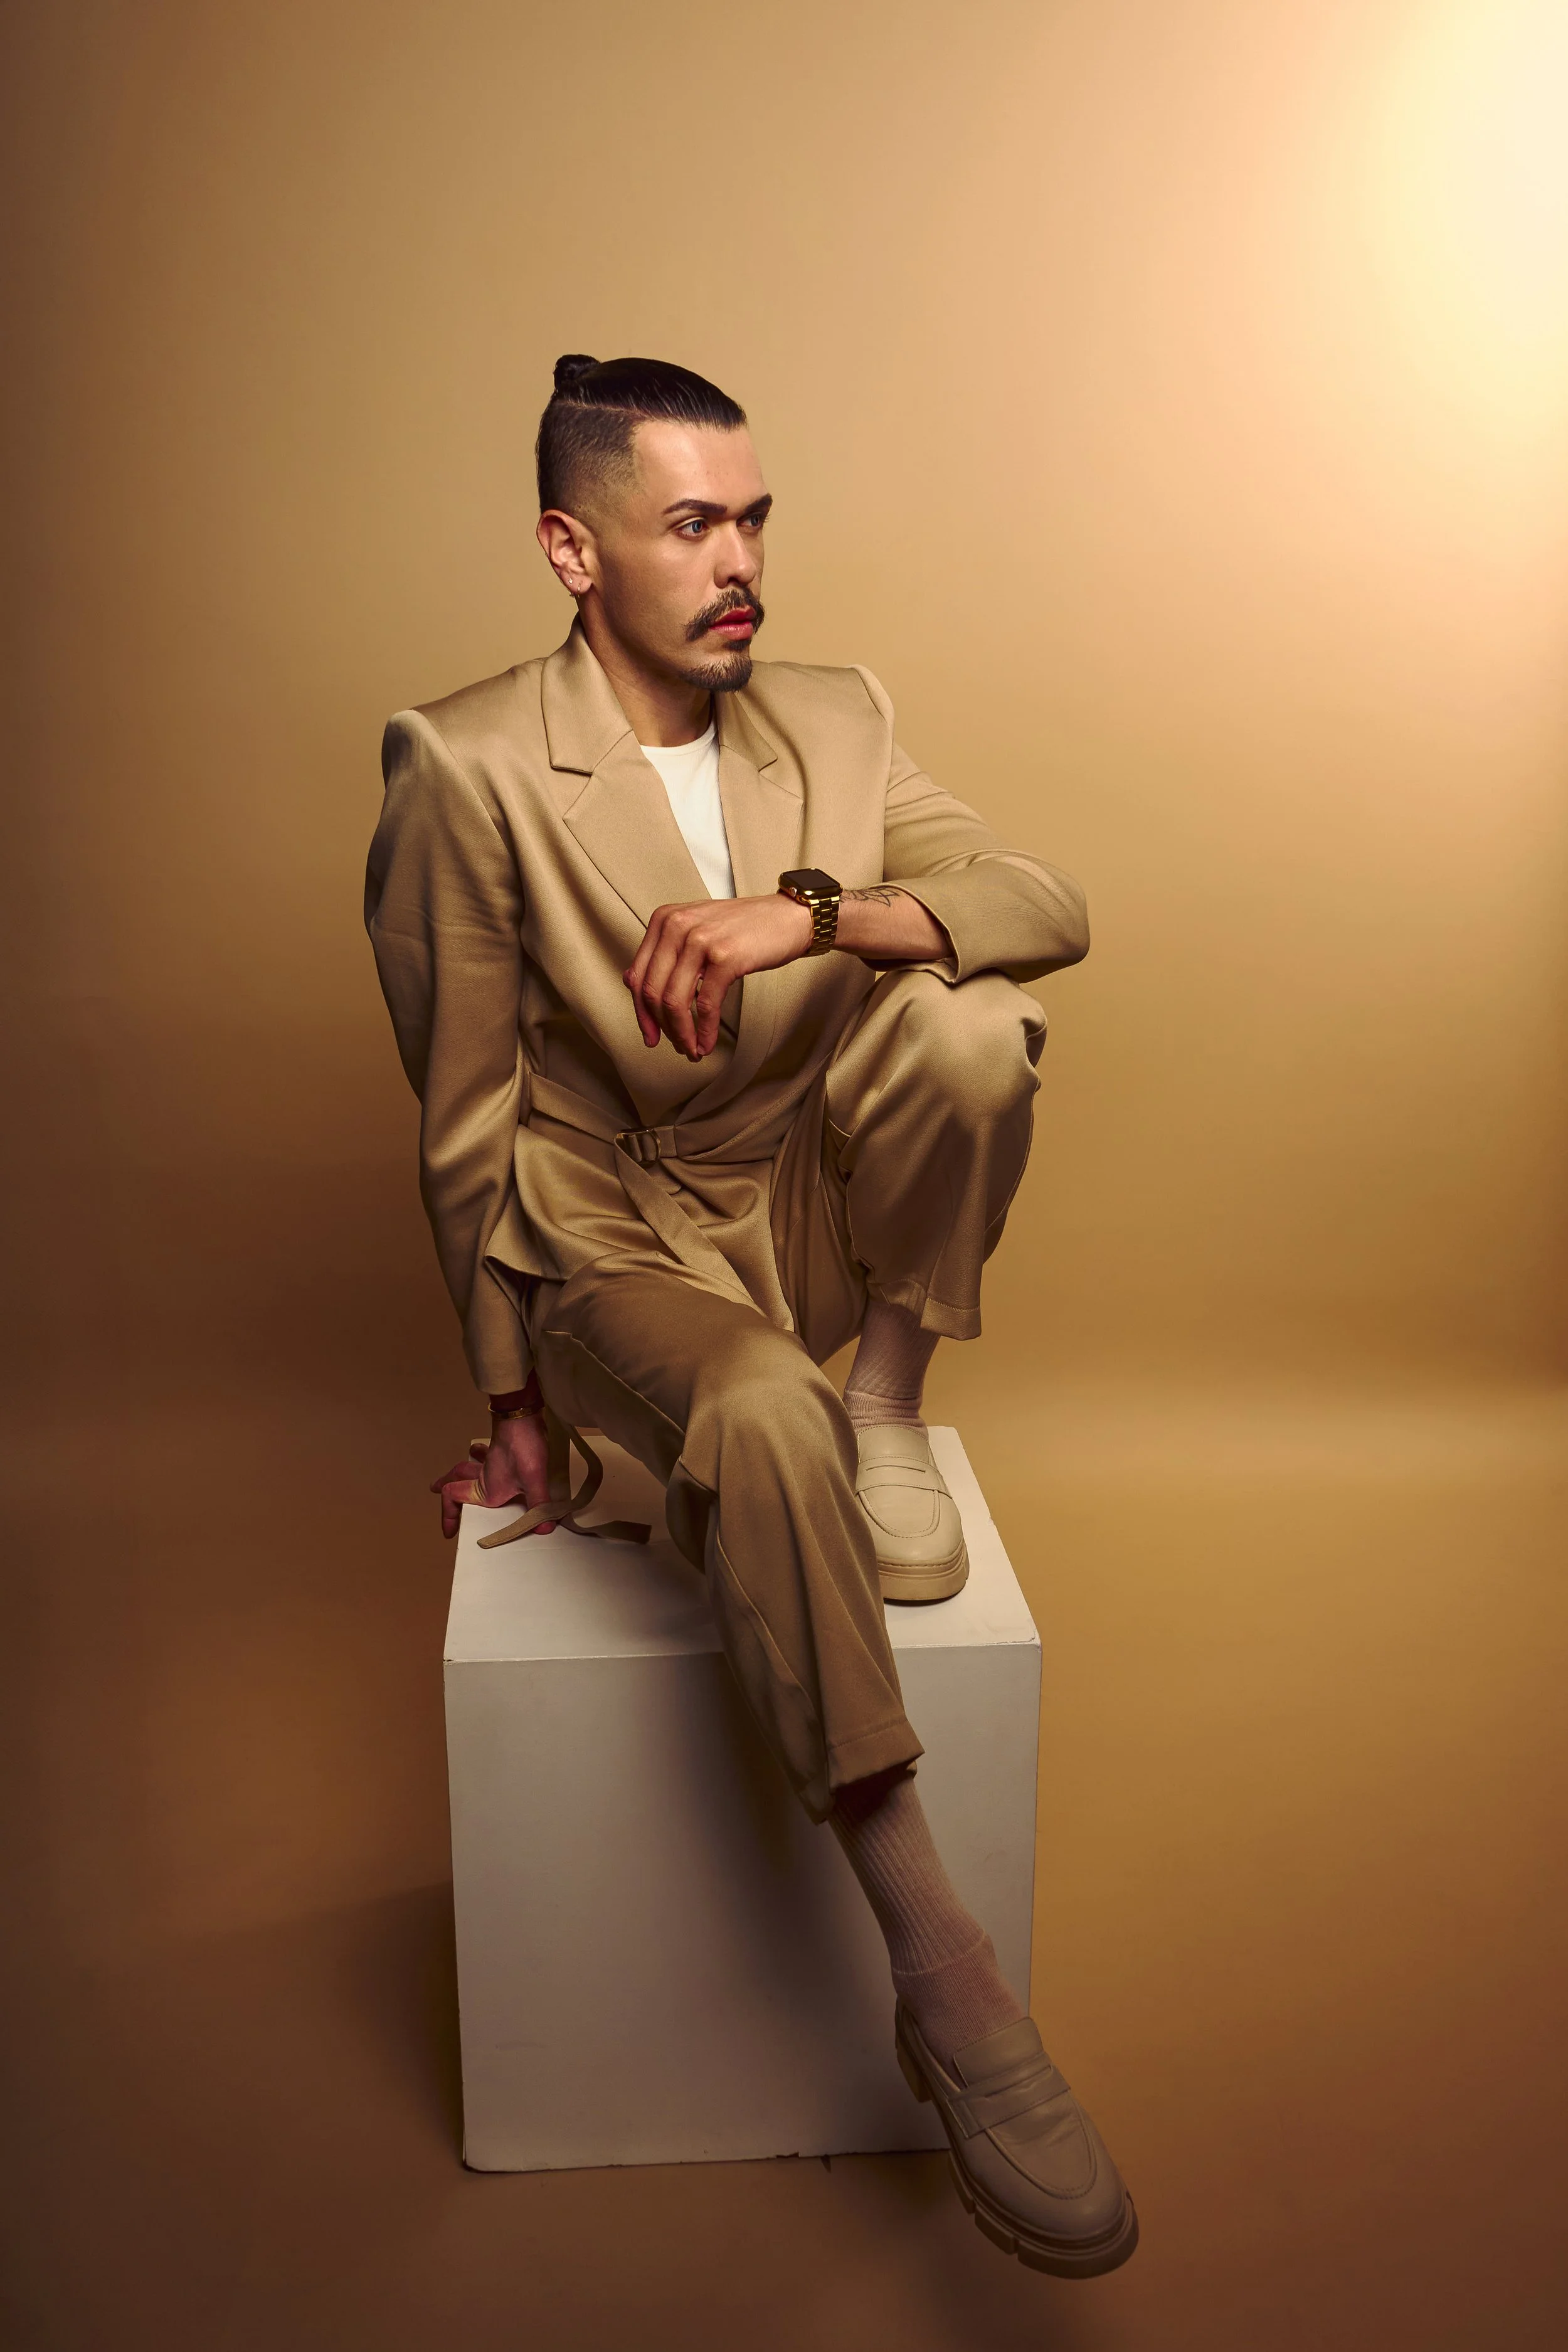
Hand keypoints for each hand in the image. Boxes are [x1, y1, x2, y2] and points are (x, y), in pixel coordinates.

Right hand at [430, 1409, 554, 1538]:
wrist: (522, 1415)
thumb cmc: (522, 1446)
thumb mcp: (534, 1479)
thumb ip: (538, 1504)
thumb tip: (544, 1528)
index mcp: (486, 1489)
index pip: (453, 1498)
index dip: (448, 1515)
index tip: (450, 1532)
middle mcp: (484, 1476)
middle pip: (456, 1482)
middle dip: (446, 1490)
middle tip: (436, 1491)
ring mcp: (492, 1462)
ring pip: (468, 1468)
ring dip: (459, 1473)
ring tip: (453, 1476)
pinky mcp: (502, 1451)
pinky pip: (484, 1457)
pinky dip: (479, 1457)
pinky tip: (481, 1455)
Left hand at [624, 892, 812, 1059]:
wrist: (788, 918)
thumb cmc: (744, 930)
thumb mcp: (696, 931)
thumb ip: (668, 954)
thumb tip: (639, 993)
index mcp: (663, 919)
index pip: (637, 975)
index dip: (641, 1013)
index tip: (651, 1036)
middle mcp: (676, 925)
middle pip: (652, 992)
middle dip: (662, 1028)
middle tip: (676, 1047)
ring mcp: (700, 940)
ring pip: (674, 1002)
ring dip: (682, 1035)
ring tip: (692, 1050)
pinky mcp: (724, 957)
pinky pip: (705, 1006)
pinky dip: (704, 1032)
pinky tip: (707, 1043)